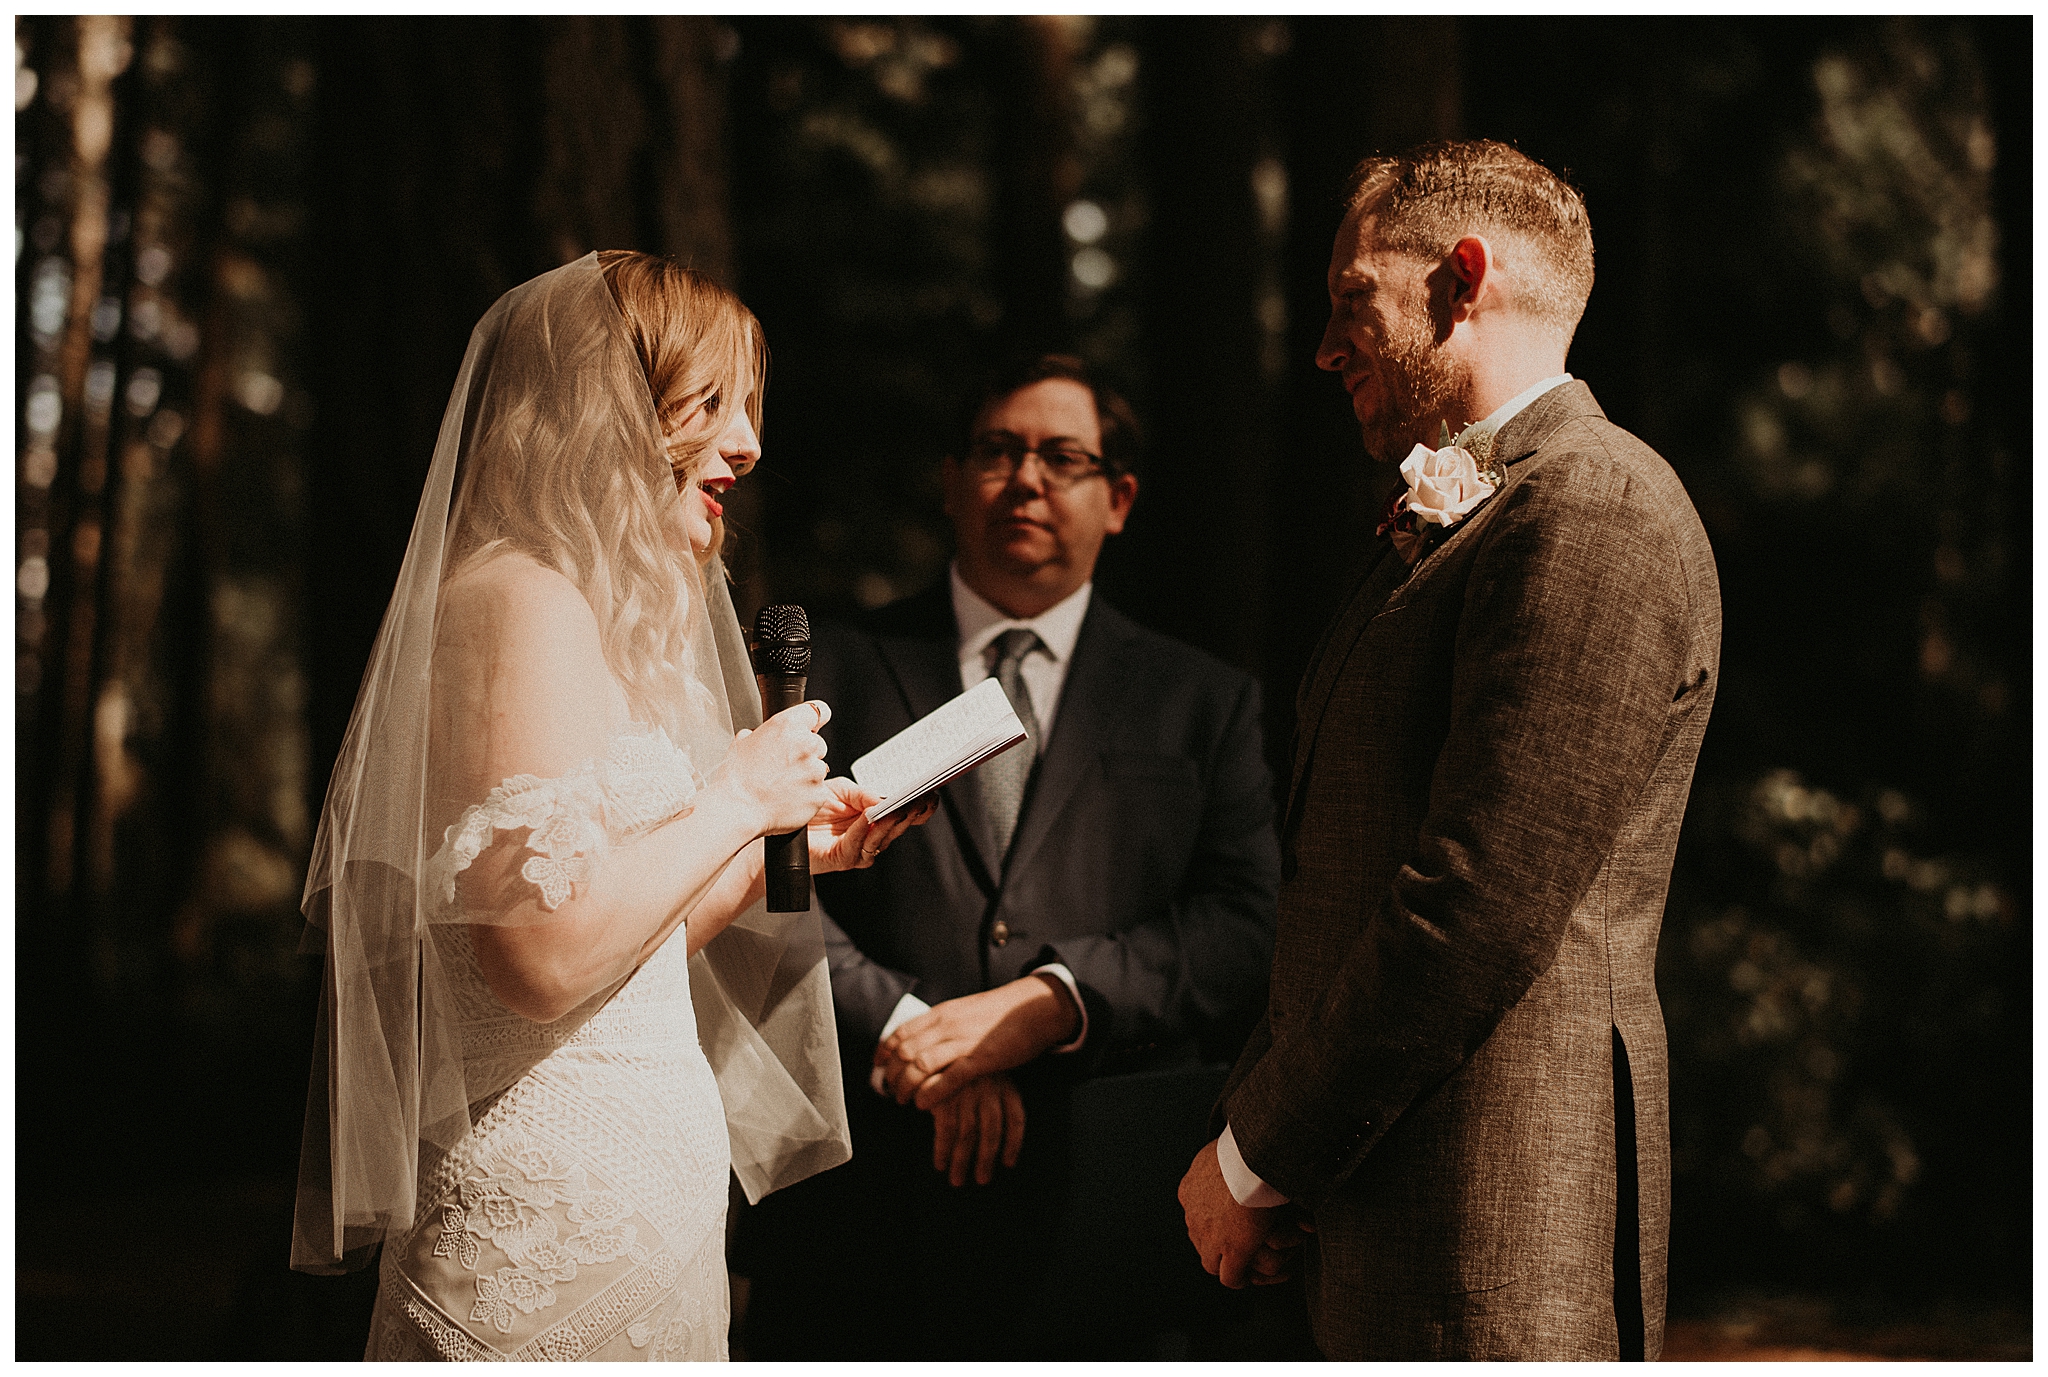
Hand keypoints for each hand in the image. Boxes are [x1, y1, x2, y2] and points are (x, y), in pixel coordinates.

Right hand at [705, 700, 832, 835]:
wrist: (737, 809)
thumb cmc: (736, 778)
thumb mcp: (742, 742)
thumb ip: (762, 734)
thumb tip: (763, 735)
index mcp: (788, 725)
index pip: (818, 711)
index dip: (815, 719)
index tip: (815, 724)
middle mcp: (806, 744)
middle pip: (818, 743)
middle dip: (806, 753)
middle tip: (784, 767)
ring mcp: (816, 770)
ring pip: (819, 768)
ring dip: (807, 775)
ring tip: (783, 785)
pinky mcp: (820, 793)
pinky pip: (819, 790)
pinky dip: (808, 794)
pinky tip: (788, 798)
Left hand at [806, 779, 936, 874]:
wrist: (783, 827)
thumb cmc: (812, 809)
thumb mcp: (841, 791)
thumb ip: (862, 794)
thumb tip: (883, 799)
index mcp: (876, 819)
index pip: (905, 816)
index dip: (920, 808)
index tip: (931, 795)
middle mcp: (872, 836)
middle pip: (899, 827)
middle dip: (911, 813)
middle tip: (920, 799)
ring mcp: (860, 850)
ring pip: (882, 838)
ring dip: (890, 823)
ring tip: (898, 807)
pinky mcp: (843, 859)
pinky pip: (858, 844)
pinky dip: (864, 830)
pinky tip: (868, 817)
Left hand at [874, 975, 1079, 1108]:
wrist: (1034, 1008)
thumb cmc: (1001, 1013)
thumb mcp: (964, 1011)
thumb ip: (943, 1023)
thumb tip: (924, 1037)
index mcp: (942, 1013)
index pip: (901, 1032)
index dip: (884, 1051)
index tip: (877, 1066)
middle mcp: (947, 1025)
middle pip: (904, 1052)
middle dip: (891, 1074)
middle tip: (888, 1090)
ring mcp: (962, 1042)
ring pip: (919, 1066)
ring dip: (905, 1087)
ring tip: (902, 1101)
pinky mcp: (980, 1059)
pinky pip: (947, 1079)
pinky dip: (930, 1094)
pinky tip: (922, 1105)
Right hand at [928, 1072, 1024, 1186]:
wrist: (930, 1045)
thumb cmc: (958, 1064)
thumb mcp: (981, 1074)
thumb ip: (987, 1101)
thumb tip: (989, 1140)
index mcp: (1004, 1082)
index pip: (1015, 1118)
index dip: (1013, 1144)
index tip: (1008, 1163)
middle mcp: (988, 1087)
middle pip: (992, 1132)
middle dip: (986, 1159)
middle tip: (982, 1180)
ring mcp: (966, 1091)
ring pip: (969, 1135)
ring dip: (962, 1161)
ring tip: (957, 1180)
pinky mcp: (944, 1094)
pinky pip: (946, 1131)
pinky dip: (943, 1150)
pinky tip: (940, 1164)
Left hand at [1179, 1140, 1311, 1288]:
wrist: (1251, 1157)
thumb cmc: (1244, 1145)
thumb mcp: (1220, 1147)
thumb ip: (1218, 1158)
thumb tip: (1225, 1151)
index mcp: (1189, 1189)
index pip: (1195, 1214)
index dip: (1211, 1221)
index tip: (1224, 1219)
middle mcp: (1193, 1215)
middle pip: (1199, 1240)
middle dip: (1214, 1244)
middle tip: (1233, 1244)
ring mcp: (1210, 1236)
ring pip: (1211, 1262)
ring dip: (1226, 1262)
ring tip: (1243, 1263)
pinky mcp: (1232, 1251)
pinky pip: (1231, 1277)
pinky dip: (1239, 1278)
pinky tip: (1248, 1276)